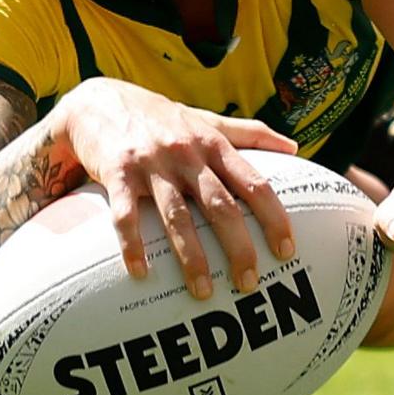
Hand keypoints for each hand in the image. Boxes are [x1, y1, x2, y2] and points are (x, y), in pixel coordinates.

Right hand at [56, 79, 297, 299]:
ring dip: (191, 257)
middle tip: (249, 283)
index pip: (253, 183)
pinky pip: (125, 216)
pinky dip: (133, 245)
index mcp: (213, 144)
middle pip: (220, 205)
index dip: (273, 217)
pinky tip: (140, 273)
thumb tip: (295, 148)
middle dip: (238, 246)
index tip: (288, 250)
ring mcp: (152, 164)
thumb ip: (250, 134)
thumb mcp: (207, 119)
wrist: (99, 102)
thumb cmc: (161, 118)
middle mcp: (187, 154)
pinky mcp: (117, 173)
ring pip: (177, 216)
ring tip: (203, 292)